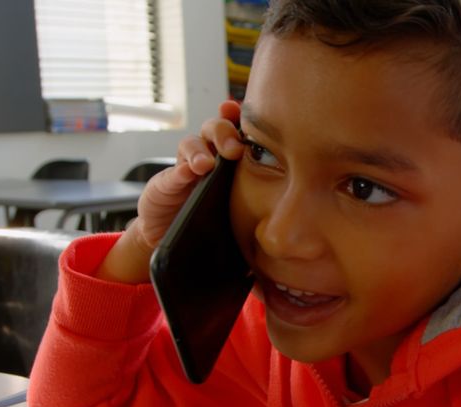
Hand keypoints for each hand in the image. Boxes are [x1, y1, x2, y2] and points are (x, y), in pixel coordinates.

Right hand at [133, 100, 244, 249]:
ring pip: (191, 145)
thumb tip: (295, 201)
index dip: (237, 117)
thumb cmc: (212, 221)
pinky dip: (181, 172)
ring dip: (199, 151)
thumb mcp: (240, 209)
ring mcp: (185, 169)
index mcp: (229, 160)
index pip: (234, 130)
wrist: (174, 240)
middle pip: (213, 130)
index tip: (241, 111)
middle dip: (223, 133)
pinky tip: (187, 172)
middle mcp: (207, 157)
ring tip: (206, 165)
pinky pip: (172, 174)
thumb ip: (259, 201)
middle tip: (234, 150)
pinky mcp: (165, 185)